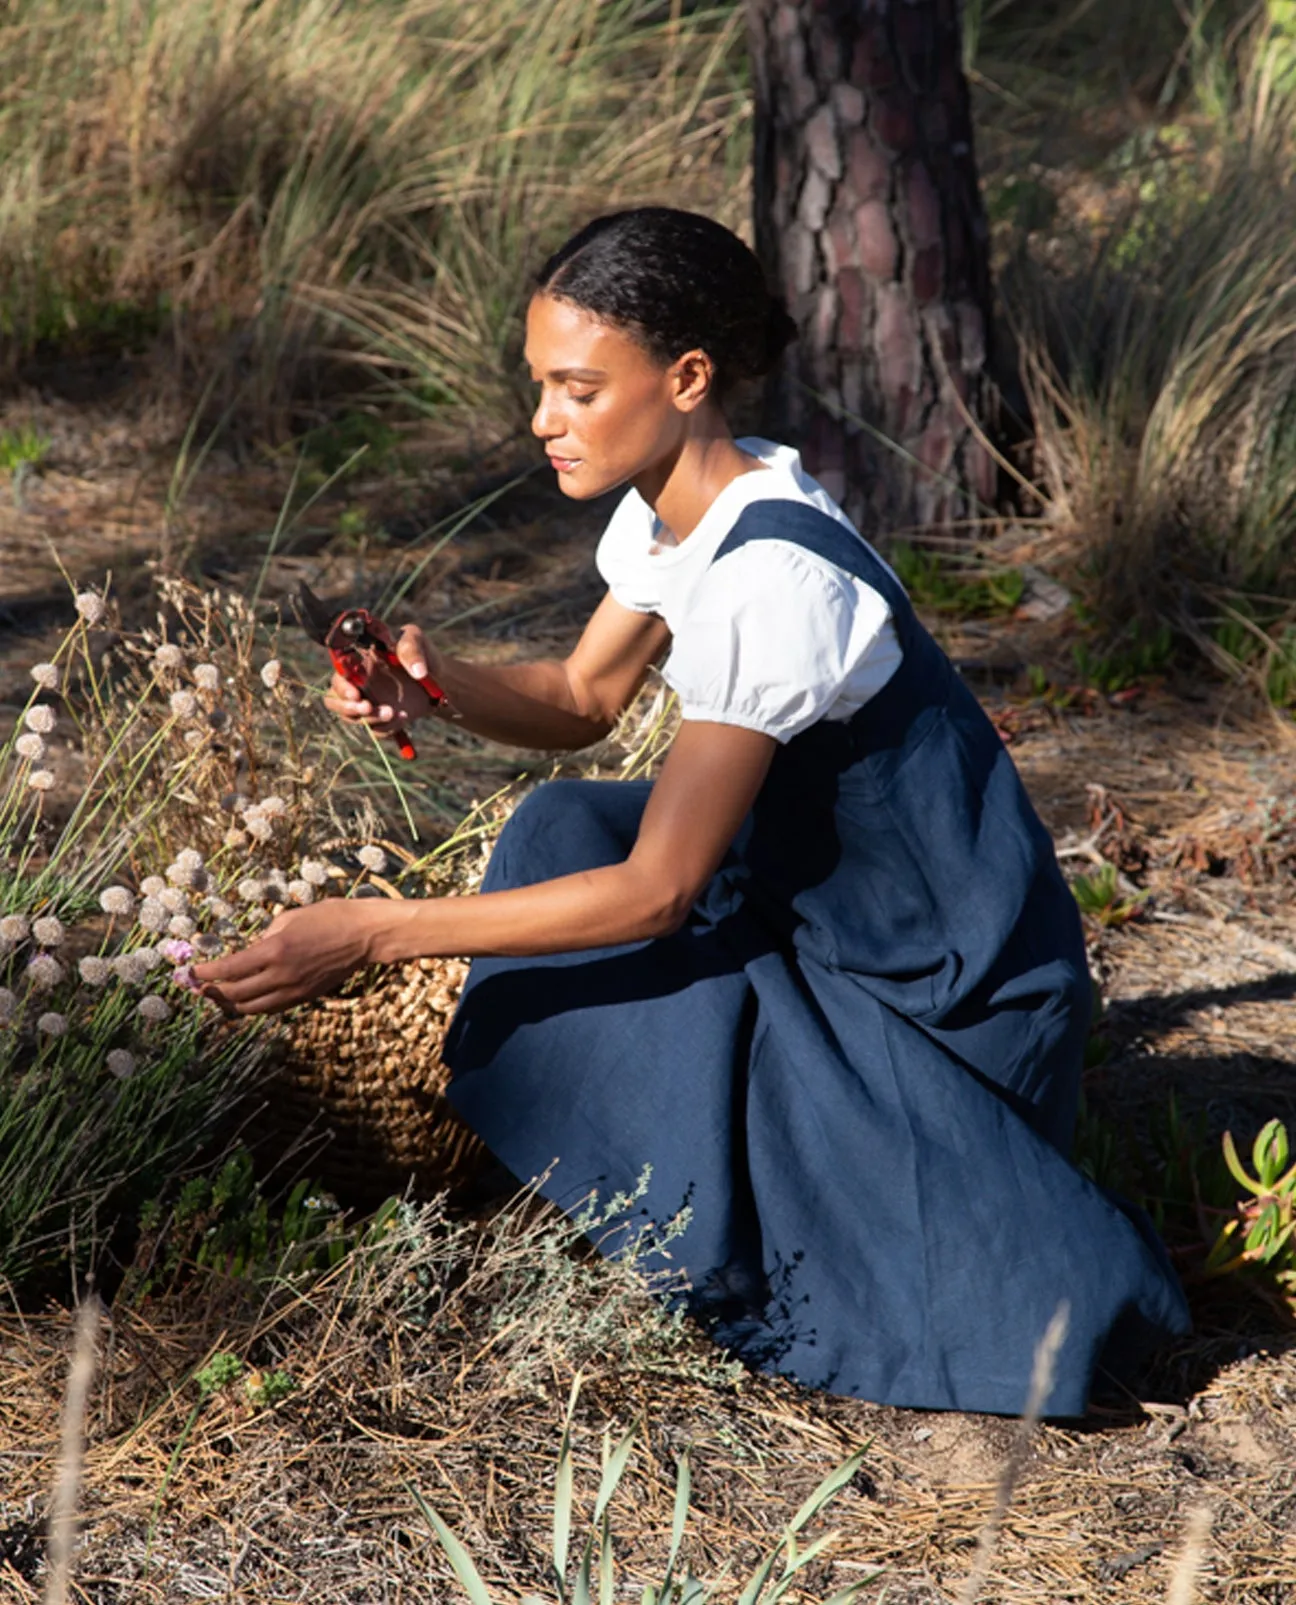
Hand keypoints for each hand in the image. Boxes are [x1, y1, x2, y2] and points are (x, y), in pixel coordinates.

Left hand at [192, 901, 386, 1015]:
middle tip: (196, 987)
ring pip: (251, 1008)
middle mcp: (281, 975)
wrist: (364, 935)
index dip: (204, 974)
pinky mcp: (304, 997)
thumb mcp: (289, 918)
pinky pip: (270, 1008)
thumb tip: (250, 951)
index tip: (189, 973)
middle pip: (234, 994)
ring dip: (229, 1003)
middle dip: (211, 992)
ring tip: (216, 996)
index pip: (228, 970)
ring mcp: (294, 990)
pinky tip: (244, 998)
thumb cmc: (329, 916)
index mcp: (274, 950)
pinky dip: (252, 1006)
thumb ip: (265, 937)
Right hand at [322, 623, 443, 740]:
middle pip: (334, 700)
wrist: (440, 679)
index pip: (338, 674)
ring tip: (392, 712)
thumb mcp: (417, 641)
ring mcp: (368, 702)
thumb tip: (417, 671)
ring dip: (370, 718)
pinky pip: (375, 729)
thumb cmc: (422, 653)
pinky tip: (404, 716)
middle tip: (368, 707)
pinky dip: (387, 727)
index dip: (341, 686)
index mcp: (359, 662)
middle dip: (347, 707)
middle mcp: (358, 683)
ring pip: (353, 718)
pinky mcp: (381, 718)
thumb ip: (412, 649)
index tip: (356, 694)